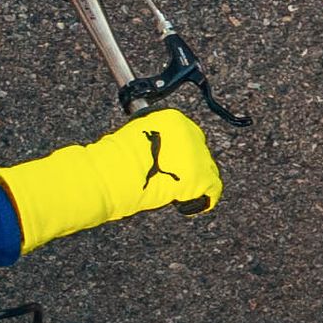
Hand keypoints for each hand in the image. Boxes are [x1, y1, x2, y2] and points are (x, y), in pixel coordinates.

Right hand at [0, 110, 222, 251]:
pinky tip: (181, 203)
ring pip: (208, 171)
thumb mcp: (136, 139)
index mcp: (173, 119)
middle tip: (171, 181)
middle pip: (200, 153)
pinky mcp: (200, 176)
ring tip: (170, 191)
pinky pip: (212, 190)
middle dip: (188, 168)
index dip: (179, 154)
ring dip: (193, 183)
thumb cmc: (113, 159)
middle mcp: (189, 132)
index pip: (188, 136)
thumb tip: (162, 152)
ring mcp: (197, 154)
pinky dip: (200, 200)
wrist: (109, 173)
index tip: (169, 165)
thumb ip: (155, 141)